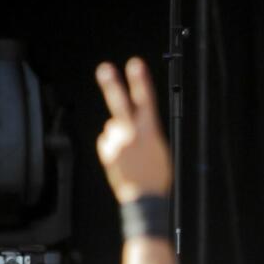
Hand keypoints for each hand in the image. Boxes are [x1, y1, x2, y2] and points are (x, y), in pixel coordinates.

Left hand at [95, 58, 170, 203]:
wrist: (144, 198)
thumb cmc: (157, 175)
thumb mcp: (158, 148)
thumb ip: (143, 132)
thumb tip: (121, 124)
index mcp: (150, 131)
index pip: (145, 100)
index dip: (140, 81)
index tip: (135, 64)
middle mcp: (131, 134)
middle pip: (120, 104)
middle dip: (112, 85)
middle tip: (105, 69)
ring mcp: (117, 144)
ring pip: (113, 127)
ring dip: (120, 135)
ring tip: (131, 154)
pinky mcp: (106, 153)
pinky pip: (108, 142)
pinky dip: (114, 146)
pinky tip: (123, 159)